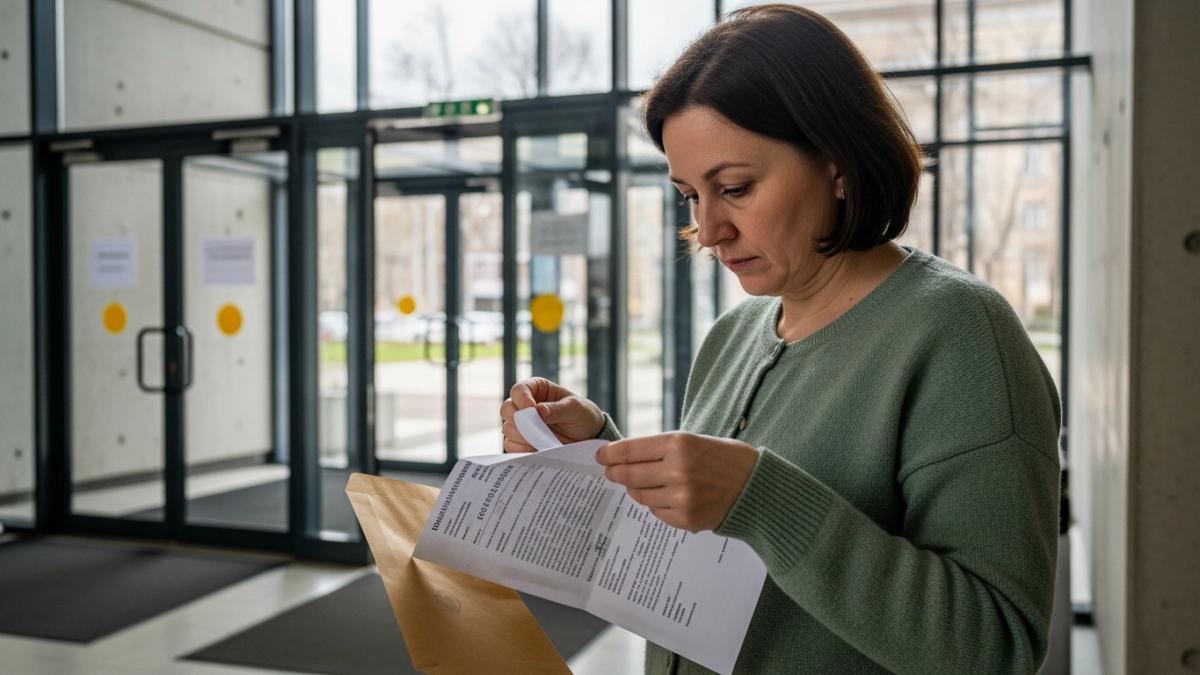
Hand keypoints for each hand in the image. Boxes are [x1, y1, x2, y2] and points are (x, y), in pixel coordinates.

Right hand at [500, 377, 604, 452]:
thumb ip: (558, 409)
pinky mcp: (522, 441)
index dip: (522, 400)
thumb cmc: (583, 415)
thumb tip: (539, 410)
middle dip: (519, 420)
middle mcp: (525, 405)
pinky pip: (511, 445)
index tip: (532, 410)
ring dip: (523, 436)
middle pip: (507, 409)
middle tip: (536, 429)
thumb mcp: (576, 408)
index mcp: (537, 389)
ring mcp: (522, 424)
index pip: (518, 390)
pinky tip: (536, 450)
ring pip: (508, 428)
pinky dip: (521, 449)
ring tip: (542, 440)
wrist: (589, 437)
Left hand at [595, 432, 759, 532]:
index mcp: (678, 443)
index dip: (610, 454)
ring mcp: (680, 497)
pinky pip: (656, 512)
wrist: (757, 488)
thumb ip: (661, 448)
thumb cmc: (726, 459)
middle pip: (629, 474)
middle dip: (615, 473)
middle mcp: (677, 470)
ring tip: (642, 483)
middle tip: (610, 472)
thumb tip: (626, 456)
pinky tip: (666, 497)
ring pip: (640, 495)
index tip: (602, 456)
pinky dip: (656, 505)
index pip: (630, 450)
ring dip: (636, 489)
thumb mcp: (694, 440)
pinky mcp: (685, 519)